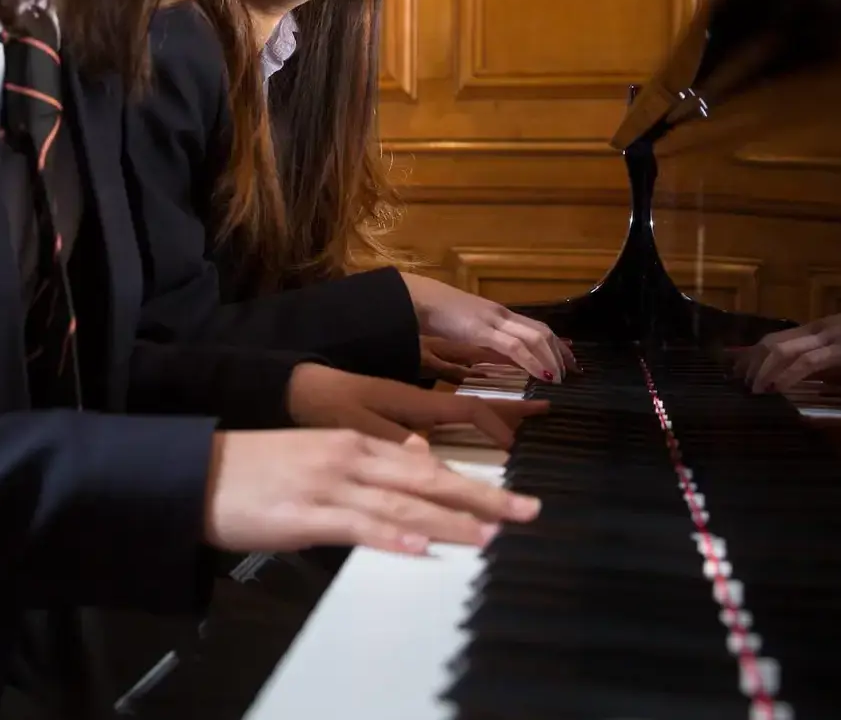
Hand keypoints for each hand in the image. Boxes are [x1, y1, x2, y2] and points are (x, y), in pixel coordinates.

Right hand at [203, 430, 541, 555]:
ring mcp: (330, 485)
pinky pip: (357, 526)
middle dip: (482, 497)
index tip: (512, 493)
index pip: (428, 463)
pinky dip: (391, 536)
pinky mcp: (306, 514)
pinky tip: (419, 546)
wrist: (200, 469)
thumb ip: (367, 465)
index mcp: (356, 443)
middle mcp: (351, 457)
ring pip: (403, 503)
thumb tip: (413, 466)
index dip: (473, 478)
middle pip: (429, 479)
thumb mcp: (320, 455)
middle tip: (527, 510)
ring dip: (450, 519)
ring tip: (490, 533)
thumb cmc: (258, 468)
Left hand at [287, 363, 547, 446]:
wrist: (294, 384)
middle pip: (475, 406)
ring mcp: (410, 406)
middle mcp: (419, 404)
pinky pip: (445, 412)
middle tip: (546, 410)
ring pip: (463, 408)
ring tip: (524, 415)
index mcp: (415, 404)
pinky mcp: (398, 412)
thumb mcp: (354, 425)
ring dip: (495, 409)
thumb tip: (428, 457)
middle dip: (511, 409)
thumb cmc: (323, 404)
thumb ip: (392, 440)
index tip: (522, 438)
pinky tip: (475, 424)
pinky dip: (470, 415)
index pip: (468, 411)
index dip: (497, 424)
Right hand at [400, 273, 575, 380]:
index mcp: (500, 314)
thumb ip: (489, 341)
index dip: (557, 344)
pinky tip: (542, 373)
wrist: (418, 300)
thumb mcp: (471, 329)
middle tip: (574, 373)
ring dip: (551, 358)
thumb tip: (506, 358)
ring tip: (560, 378)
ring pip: (534, 337)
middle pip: (542, 332)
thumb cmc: (440, 315)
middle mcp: (502, 315)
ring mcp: (493, 321)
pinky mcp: (482, 330)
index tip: (570, 362)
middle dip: (561, 353)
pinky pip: (513, 346)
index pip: (538, 327)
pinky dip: (531, 360)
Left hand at [732, 294, 840, 395]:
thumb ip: (838, 369)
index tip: (736, 369)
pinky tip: (777, 387)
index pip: (776, 339)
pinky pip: (808, 361)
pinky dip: (789, 374)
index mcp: (819, 331)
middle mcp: (817, 330)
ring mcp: (828, 336)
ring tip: (751, 389)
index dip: (753, 354)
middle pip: (771, 343)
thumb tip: (825, 387)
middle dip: (750, 362)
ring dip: (763, 370)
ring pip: (782, 349)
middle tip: (735, 383)